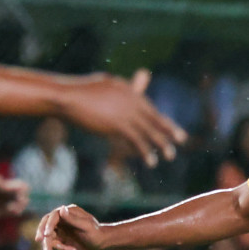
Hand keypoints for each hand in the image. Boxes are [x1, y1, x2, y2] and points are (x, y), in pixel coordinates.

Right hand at [36, 204, 107, 249]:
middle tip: (38, 241)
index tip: (45, 234)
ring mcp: (61, 230)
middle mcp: (62, 220)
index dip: (47, 225)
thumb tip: (61, 209)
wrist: (102, 243)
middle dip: (42, 235)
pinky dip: (62, 249)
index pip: (52, 217)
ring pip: (49, 238)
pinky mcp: (61, 240)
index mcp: (68, 212)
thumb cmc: (96, 232)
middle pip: (46, 227)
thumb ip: (73, 219)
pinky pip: (56, 246)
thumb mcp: (85, 226)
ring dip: (48, 247)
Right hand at [61, 69, 186, 166]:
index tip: (169, 127)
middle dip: (169, 129)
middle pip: (154, 116)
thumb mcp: (101, 87)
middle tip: (182, 139)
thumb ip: (116, 90)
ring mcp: (126, 111)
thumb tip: (121, 90)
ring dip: (162, 144)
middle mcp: (130, 99)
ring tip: (171, 156)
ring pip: (149, 130)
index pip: (147, 105)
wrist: (66, 97)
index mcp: (126, 89)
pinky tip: (151, 162)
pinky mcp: (119, 124)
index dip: (159, 118)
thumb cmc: (77, 93)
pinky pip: (137, 140)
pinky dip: (146, 152)